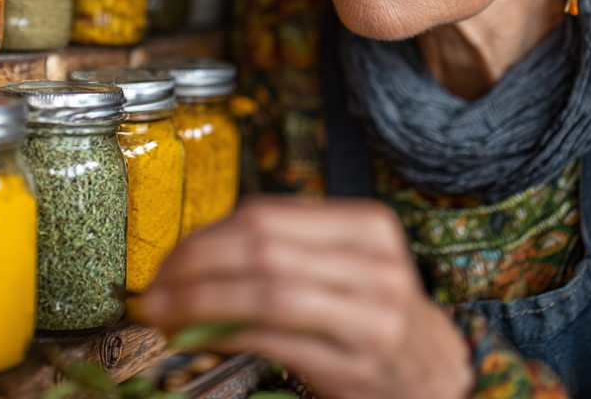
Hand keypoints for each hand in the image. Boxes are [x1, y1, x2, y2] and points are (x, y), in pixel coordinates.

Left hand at [130, 196, 472, 398]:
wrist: (435, 374)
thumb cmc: (372, 317)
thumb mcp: (345, 268)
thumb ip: (284, 252)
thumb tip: (191, 257)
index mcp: (367, 225)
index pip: (265, 217)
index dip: (203, 236)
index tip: (167, 260)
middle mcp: (376, 264)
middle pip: (261, 249)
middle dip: (193, 267)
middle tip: (154, 290)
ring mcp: (373, 315)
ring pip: (266, 292)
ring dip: (200, 303)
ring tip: (164, 316)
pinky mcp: (358, 364)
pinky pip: (277, 340)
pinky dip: (227, 336)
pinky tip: (199, 339)